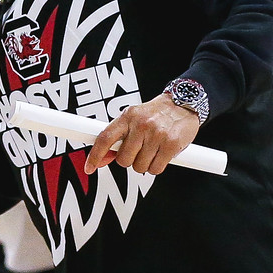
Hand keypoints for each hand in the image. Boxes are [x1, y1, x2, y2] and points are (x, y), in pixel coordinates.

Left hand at [83, 95, 200, 175]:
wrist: (183, 103)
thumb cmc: (157, 113)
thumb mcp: (134, 118)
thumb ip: (118, 138)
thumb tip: (103, 159)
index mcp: (128, 116)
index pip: (105, 138)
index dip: (95, 155)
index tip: (89, 167)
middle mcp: (141, 125)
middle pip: (123, 159)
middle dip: (130, 160)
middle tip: (139, 151)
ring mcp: (156, 135)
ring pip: (140, 167)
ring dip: (145, 164)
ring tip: (152, 150)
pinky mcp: (171, 145)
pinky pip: (156, 169)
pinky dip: (157, 167)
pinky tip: (160, 155)